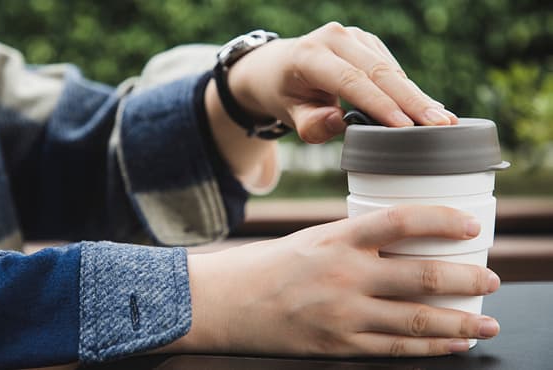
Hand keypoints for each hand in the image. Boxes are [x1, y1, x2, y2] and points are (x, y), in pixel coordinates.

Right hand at [164, 205, 499, 356]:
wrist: (223, 304)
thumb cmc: (266, 267)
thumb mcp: (311, 242)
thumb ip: (354, 245)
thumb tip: (402, 250)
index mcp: (335, 239)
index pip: (399, 221)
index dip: (441, 220)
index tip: (469, 225)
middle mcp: (343, 275)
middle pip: (420, 275)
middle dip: (465, 279)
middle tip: (491, 279)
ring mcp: (342, 314)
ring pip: (416, 318)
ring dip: (459, 321)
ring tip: (486, 321)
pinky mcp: (337, 346)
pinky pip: (395, 349)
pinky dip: (430, 347)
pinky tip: (452, 343)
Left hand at [228, 23, 457, 142]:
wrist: (280, 68)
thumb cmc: (285, 95)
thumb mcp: (289, 114)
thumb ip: (310, 123)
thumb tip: (339, 122)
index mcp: (309, 54)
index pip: (350, 80)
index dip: (379, 104)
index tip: (405, 128)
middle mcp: (334, 37)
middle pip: (379, 71)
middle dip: (412, 101)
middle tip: (440, 125)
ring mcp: (354, 37)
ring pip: (391, 69)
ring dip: (417, 97)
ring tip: (444, 122)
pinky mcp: (368, 43)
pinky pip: (392, 69)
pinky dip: (410, 90)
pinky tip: (429, 109)